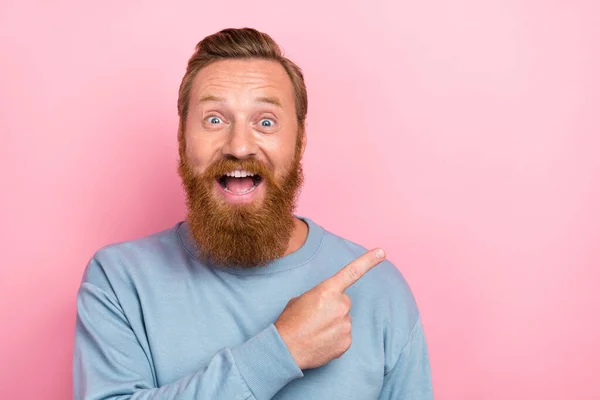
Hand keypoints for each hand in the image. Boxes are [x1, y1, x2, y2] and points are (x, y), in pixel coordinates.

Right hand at [274, 248, 385, 369]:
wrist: (286, 349)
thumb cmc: (290, 322)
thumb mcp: (301, 299)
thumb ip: (320, 296)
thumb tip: (327, 303)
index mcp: (327, 290)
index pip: (352, 272)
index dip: (369, 261)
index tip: (382, 252)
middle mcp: (341, 305)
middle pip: (344, 301)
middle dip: (333, 307)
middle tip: (316, 317)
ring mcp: (346, 324)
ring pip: (344, 319)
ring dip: (334, 323)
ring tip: (316, 330)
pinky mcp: (347, 341)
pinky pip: (344, 335)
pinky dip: (335, 338)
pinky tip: (321, 340)